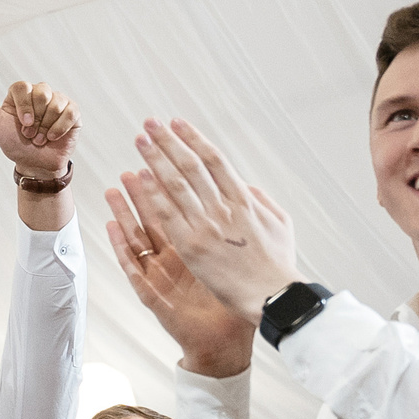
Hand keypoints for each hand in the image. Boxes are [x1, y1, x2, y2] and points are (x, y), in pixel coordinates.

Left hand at [0, 80, 78, 183]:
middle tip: (30, 134)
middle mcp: (40, 93)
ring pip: (56, 102)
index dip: (23, 106)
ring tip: (41, 138)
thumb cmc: (16, 145)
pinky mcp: (72, 111)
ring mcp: (58, 101)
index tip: (23, 124)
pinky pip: (70, 111)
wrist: (36, 165)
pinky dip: (60, 128)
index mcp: (20, 95)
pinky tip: (53, 137)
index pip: (22, 87)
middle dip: (36, 119)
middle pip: (41, 92)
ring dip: (46, 126)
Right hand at [106, 184, 256, 375]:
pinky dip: (122, 249)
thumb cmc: (234, 306)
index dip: (170, 188)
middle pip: (154, 220)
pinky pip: (134, 270)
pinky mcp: (154, 297)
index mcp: (194, 250)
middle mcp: (173, 261)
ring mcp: (161, 277)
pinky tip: (111, 229)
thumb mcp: (239, 262)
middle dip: (143, 193)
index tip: (162, 162)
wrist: (227, 344)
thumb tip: (247, 202)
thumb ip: (237, 234)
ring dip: (124, 214)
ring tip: (112, 191)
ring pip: (137, 240)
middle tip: (130, 168)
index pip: (180, 213)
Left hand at [118, 118, 298, 322]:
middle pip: (190, 166)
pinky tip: (139, 178)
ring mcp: (206, 226)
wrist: (272, 296)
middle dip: (168, 142)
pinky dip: (153, 194)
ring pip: (175, 185)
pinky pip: (167, 215)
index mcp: (244, 199)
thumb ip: (260, 199)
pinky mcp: (192, 247)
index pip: (214, 159)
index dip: (193, 139)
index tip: (177, 123)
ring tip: (140, 141)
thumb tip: (244, 183)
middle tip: (150, 123)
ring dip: (155, 160)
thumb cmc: (278, 262)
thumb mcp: (279, 222)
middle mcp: (223, 207)